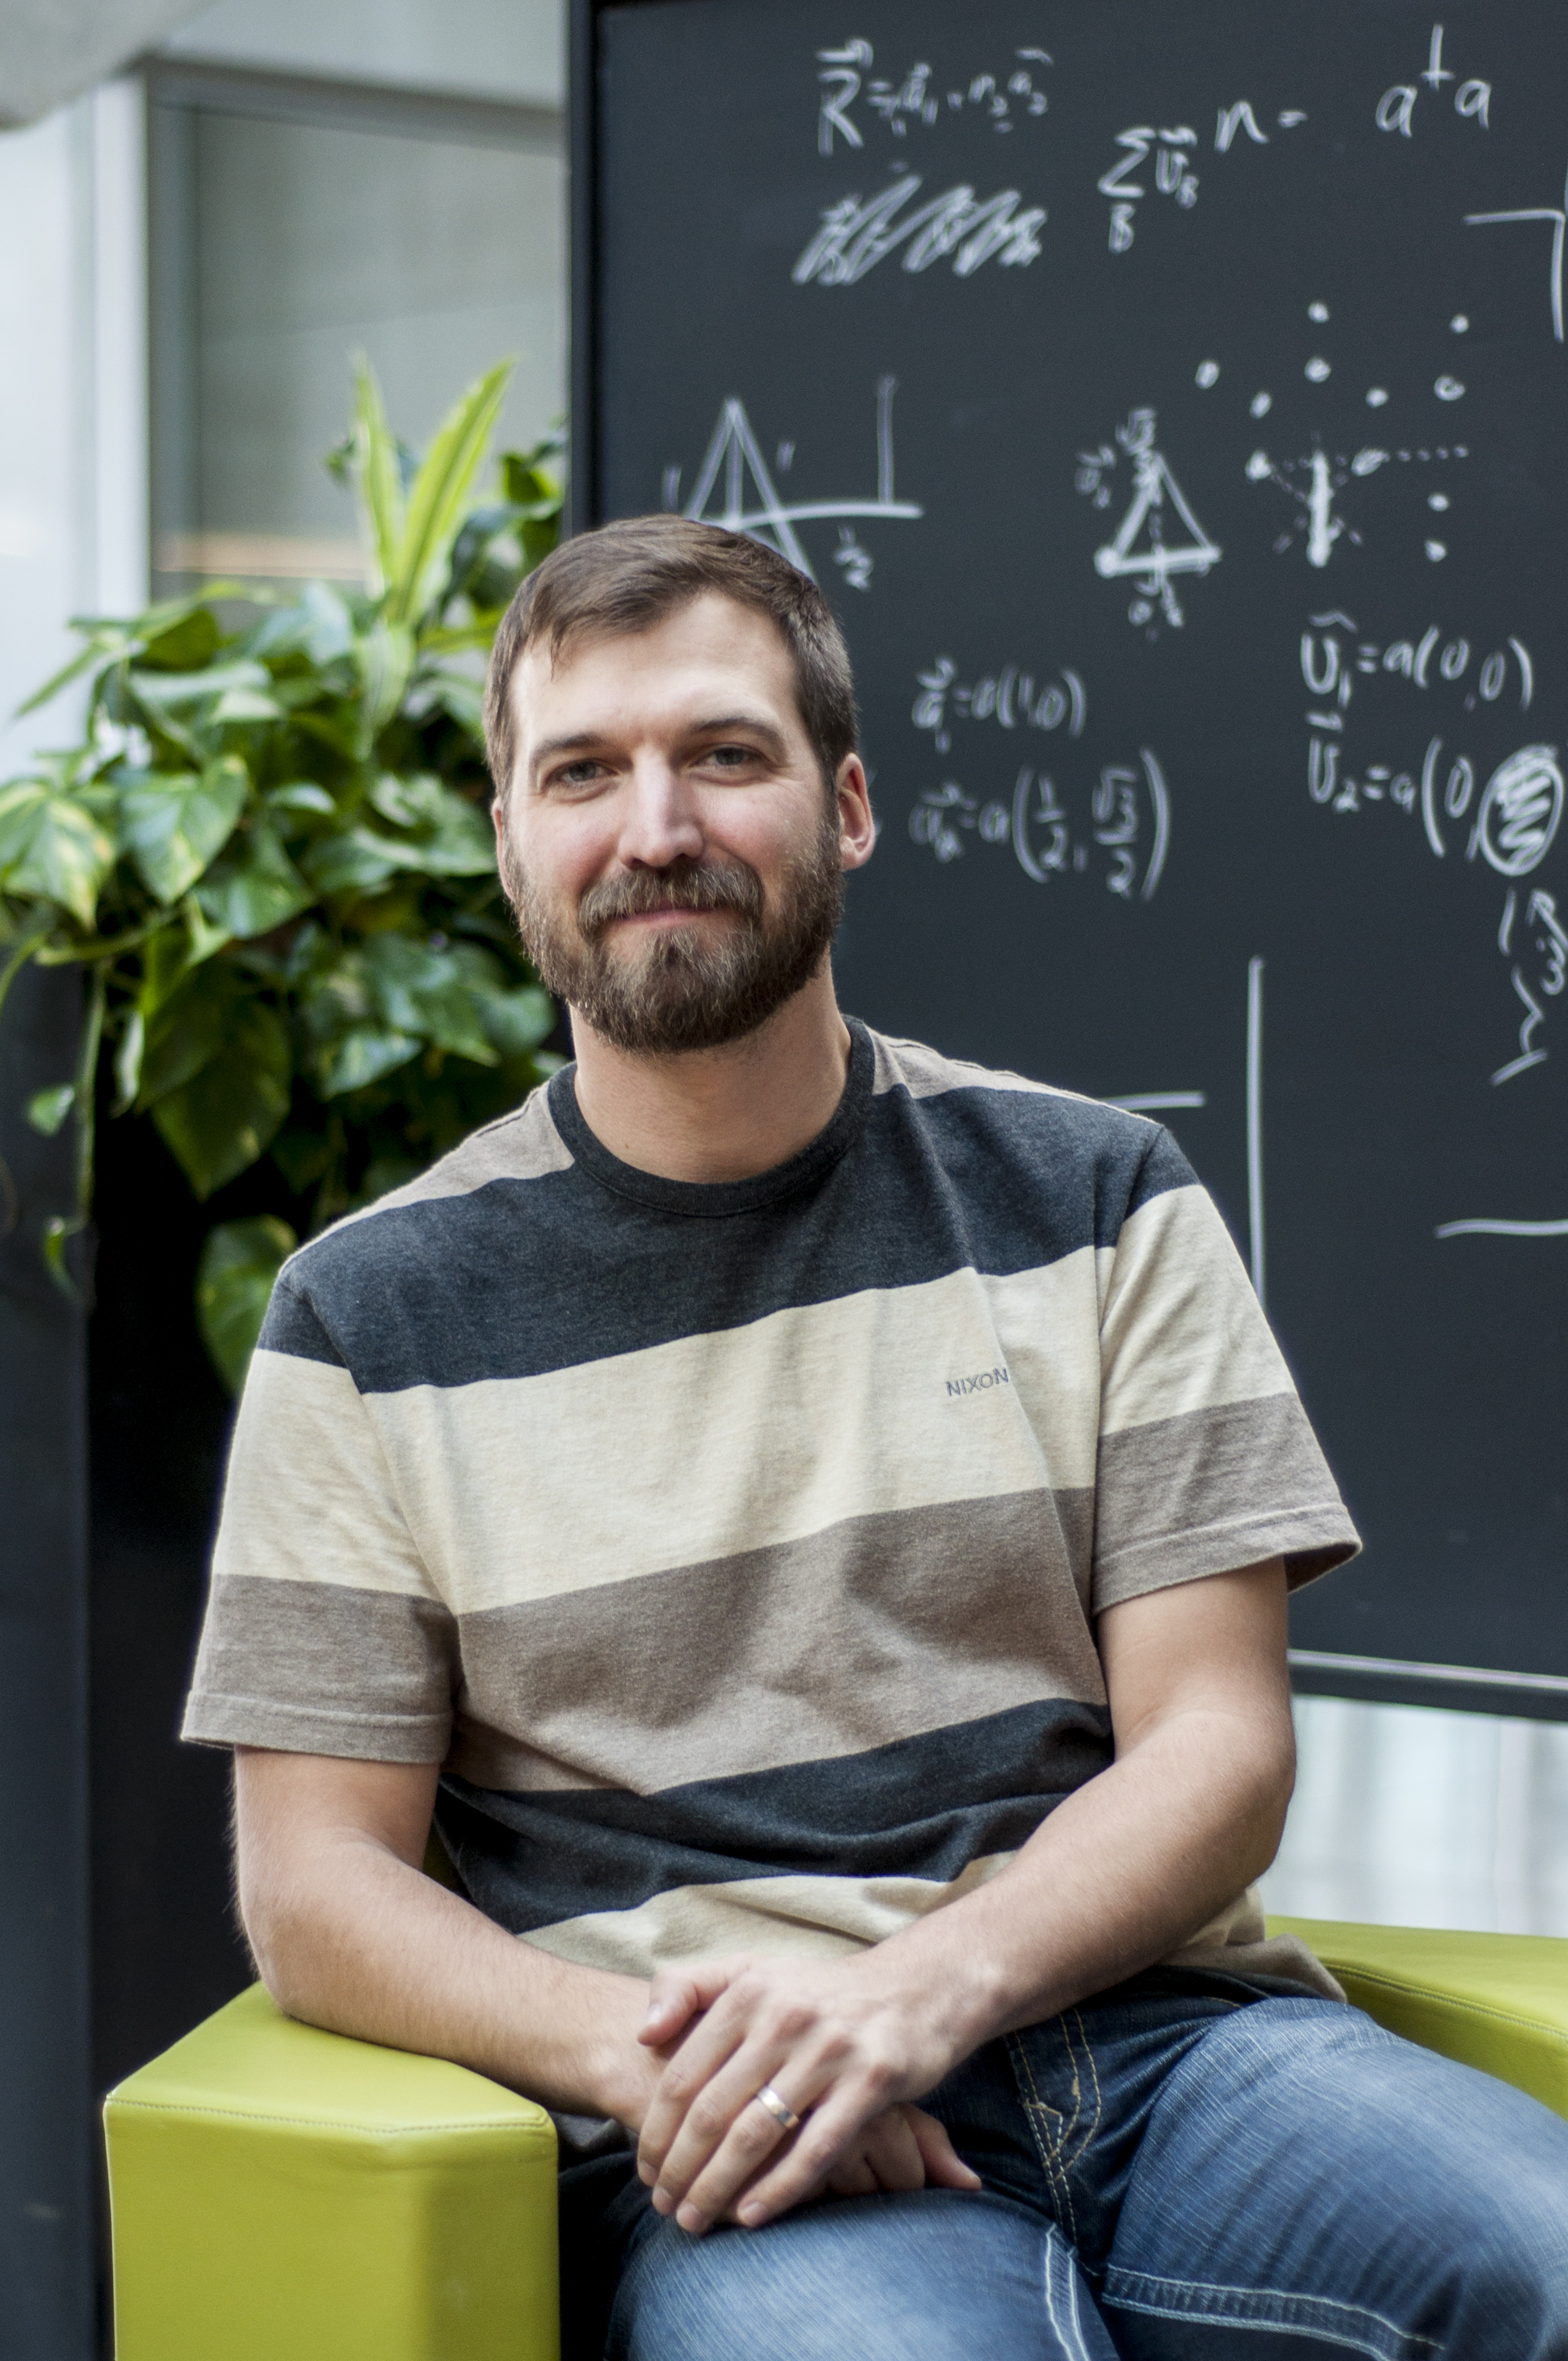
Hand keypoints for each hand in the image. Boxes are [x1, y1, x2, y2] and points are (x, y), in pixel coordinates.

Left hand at [633, 1951, 979, 2233]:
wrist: (918, 1985)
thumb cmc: (820, 1990)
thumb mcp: (753, 1970)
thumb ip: (688, 1988)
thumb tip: (643, 2032)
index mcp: (748, 1991)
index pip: (684, 2073)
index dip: (657, 2130)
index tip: (644, 2169)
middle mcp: (784, 2017)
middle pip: (713, 2110)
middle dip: (680, 2168)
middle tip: (663, 2207)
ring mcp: (829, 2050)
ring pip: (757, 2134)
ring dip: (718, 2186)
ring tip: (697, 2220)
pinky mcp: (872, 2080)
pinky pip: (816, 2148)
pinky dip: (780, 2188)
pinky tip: (752, 2216)